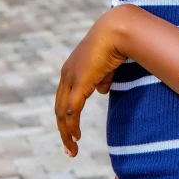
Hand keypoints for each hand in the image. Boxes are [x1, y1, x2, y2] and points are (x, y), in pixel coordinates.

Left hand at [55, 7, 130, 156]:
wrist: (118, 30)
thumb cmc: (116, 42)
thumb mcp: (107, 65)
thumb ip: (102, 78)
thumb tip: (100, 91)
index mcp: (71, 68)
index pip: (64, 97)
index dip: (67, 115)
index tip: (72, 132)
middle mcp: (67, 73)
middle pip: (60, 108)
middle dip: (63, 129)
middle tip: (69, 148)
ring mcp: (71, 77)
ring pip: (63, 112)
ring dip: (66, 133)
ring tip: (72, 149)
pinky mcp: (79, 82)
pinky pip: (72, 110)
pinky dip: (72, 126)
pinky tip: (76, 137)